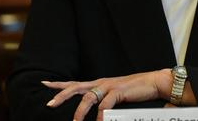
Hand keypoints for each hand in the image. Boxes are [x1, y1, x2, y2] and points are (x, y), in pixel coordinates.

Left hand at [42, 69, 171, 120]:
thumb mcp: (115, 95)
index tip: (44, 83)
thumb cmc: (134, 91)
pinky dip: (101, 115)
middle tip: (49, 104)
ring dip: (79, 112)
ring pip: (88, 97)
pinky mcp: (118, 91)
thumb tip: (94, 112)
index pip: (74, 83)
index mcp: (98, 83)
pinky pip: (105, 104)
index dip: (59, 84)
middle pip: (75, 87)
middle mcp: (100, 82)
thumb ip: (103, 101)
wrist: (153, 82)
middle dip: (61, 95)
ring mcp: (109, 86)